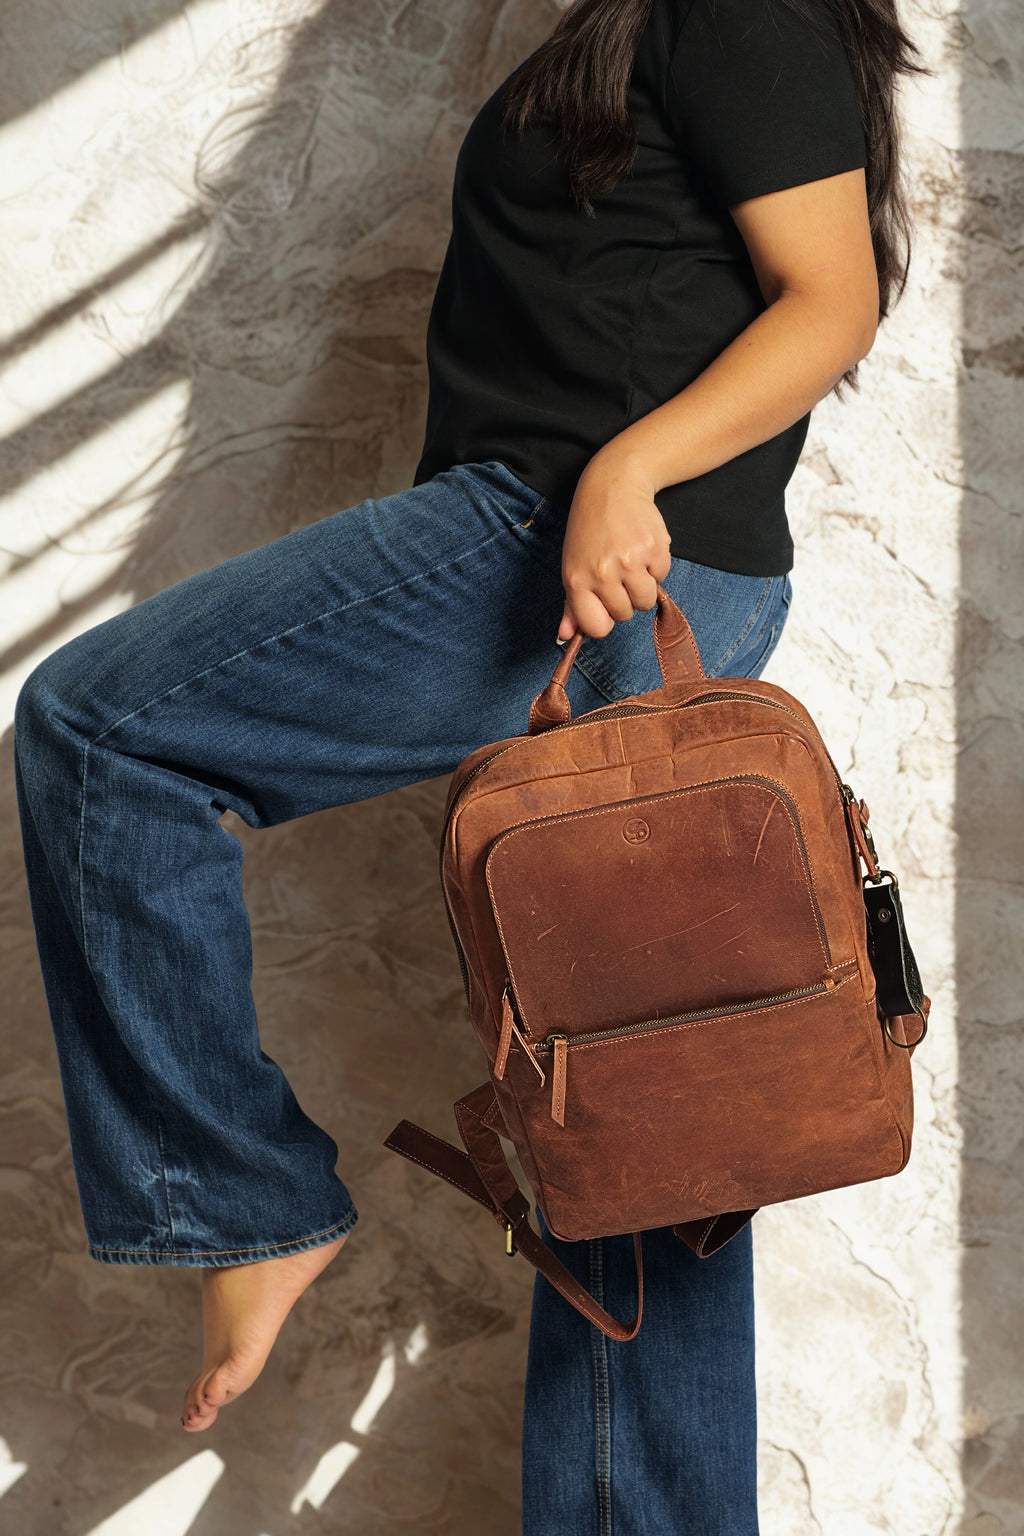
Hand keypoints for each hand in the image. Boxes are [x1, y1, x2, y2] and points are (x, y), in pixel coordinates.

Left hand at [558, 451, 671, 640]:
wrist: (613, 486)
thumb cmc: (590, 530)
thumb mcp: (573, 565)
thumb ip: (571, 605)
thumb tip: (565, 637)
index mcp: (577, 580)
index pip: (596, 628)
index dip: (604, 619)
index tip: (605, 604)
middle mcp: (602, 573)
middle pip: (624, 615)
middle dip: (624, 598)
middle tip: (617, 571)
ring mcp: (630, 561)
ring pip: (646, 601)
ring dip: (642, 585)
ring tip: (631, 561)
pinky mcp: (654, 549)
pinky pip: (662, 577)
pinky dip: (656, 566)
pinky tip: (642, 547)